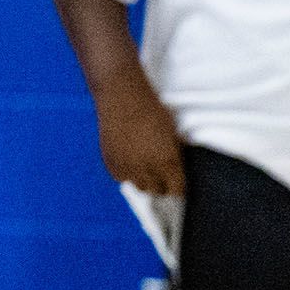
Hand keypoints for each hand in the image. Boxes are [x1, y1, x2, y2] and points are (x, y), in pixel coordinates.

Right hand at [95, 78, 183, 196]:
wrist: (122, 98)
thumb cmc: (152, 111)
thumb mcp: (172, 134)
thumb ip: (174, 156)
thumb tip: (176, 169)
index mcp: (168, 162)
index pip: (177, 190)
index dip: (179, 187)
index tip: (178, 183)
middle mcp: (147, 169)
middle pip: (157, 192)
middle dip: (162, 185)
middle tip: (162, 175)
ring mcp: (127, 167)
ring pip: (139, 187)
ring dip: (144, 181)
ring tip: (145, 168)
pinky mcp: (110, 162)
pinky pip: (121, 178)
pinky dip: (126, 173)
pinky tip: (129, 161)